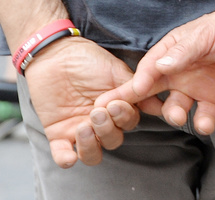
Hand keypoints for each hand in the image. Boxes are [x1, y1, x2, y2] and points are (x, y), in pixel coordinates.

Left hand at [22, 37, 141, 167]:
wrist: (56, 54)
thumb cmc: (88, 59)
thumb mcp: (116, 71)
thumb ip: (134, 89)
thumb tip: (158, 104)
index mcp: (118, 108)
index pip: (128, 124)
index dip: (124, 119)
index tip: (116, 105)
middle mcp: (101, 122)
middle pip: (112, 141)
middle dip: (107, 130)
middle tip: (98, 112)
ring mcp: (80, 129)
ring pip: (92, 154)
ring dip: (90, 146)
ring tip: (84, 127)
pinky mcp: (58, 134)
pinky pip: (62, 155)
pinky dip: (66, 160)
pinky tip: (69, 156)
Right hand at [99, 5, 214, 135]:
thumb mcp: (201, 36)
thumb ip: (181, 52)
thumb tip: (160, 65)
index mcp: (169, 54)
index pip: (146, 70)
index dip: (135, 84)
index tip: (128, 94)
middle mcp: (176, 74)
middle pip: (150, 93)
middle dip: (136, 105)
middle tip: (122, 118)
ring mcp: (193, 88)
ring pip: (175, 108)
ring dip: (174, 115)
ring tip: (178, 116)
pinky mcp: (212, 99)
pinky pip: (203, 116)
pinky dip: (202, 123)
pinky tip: (204, 124)